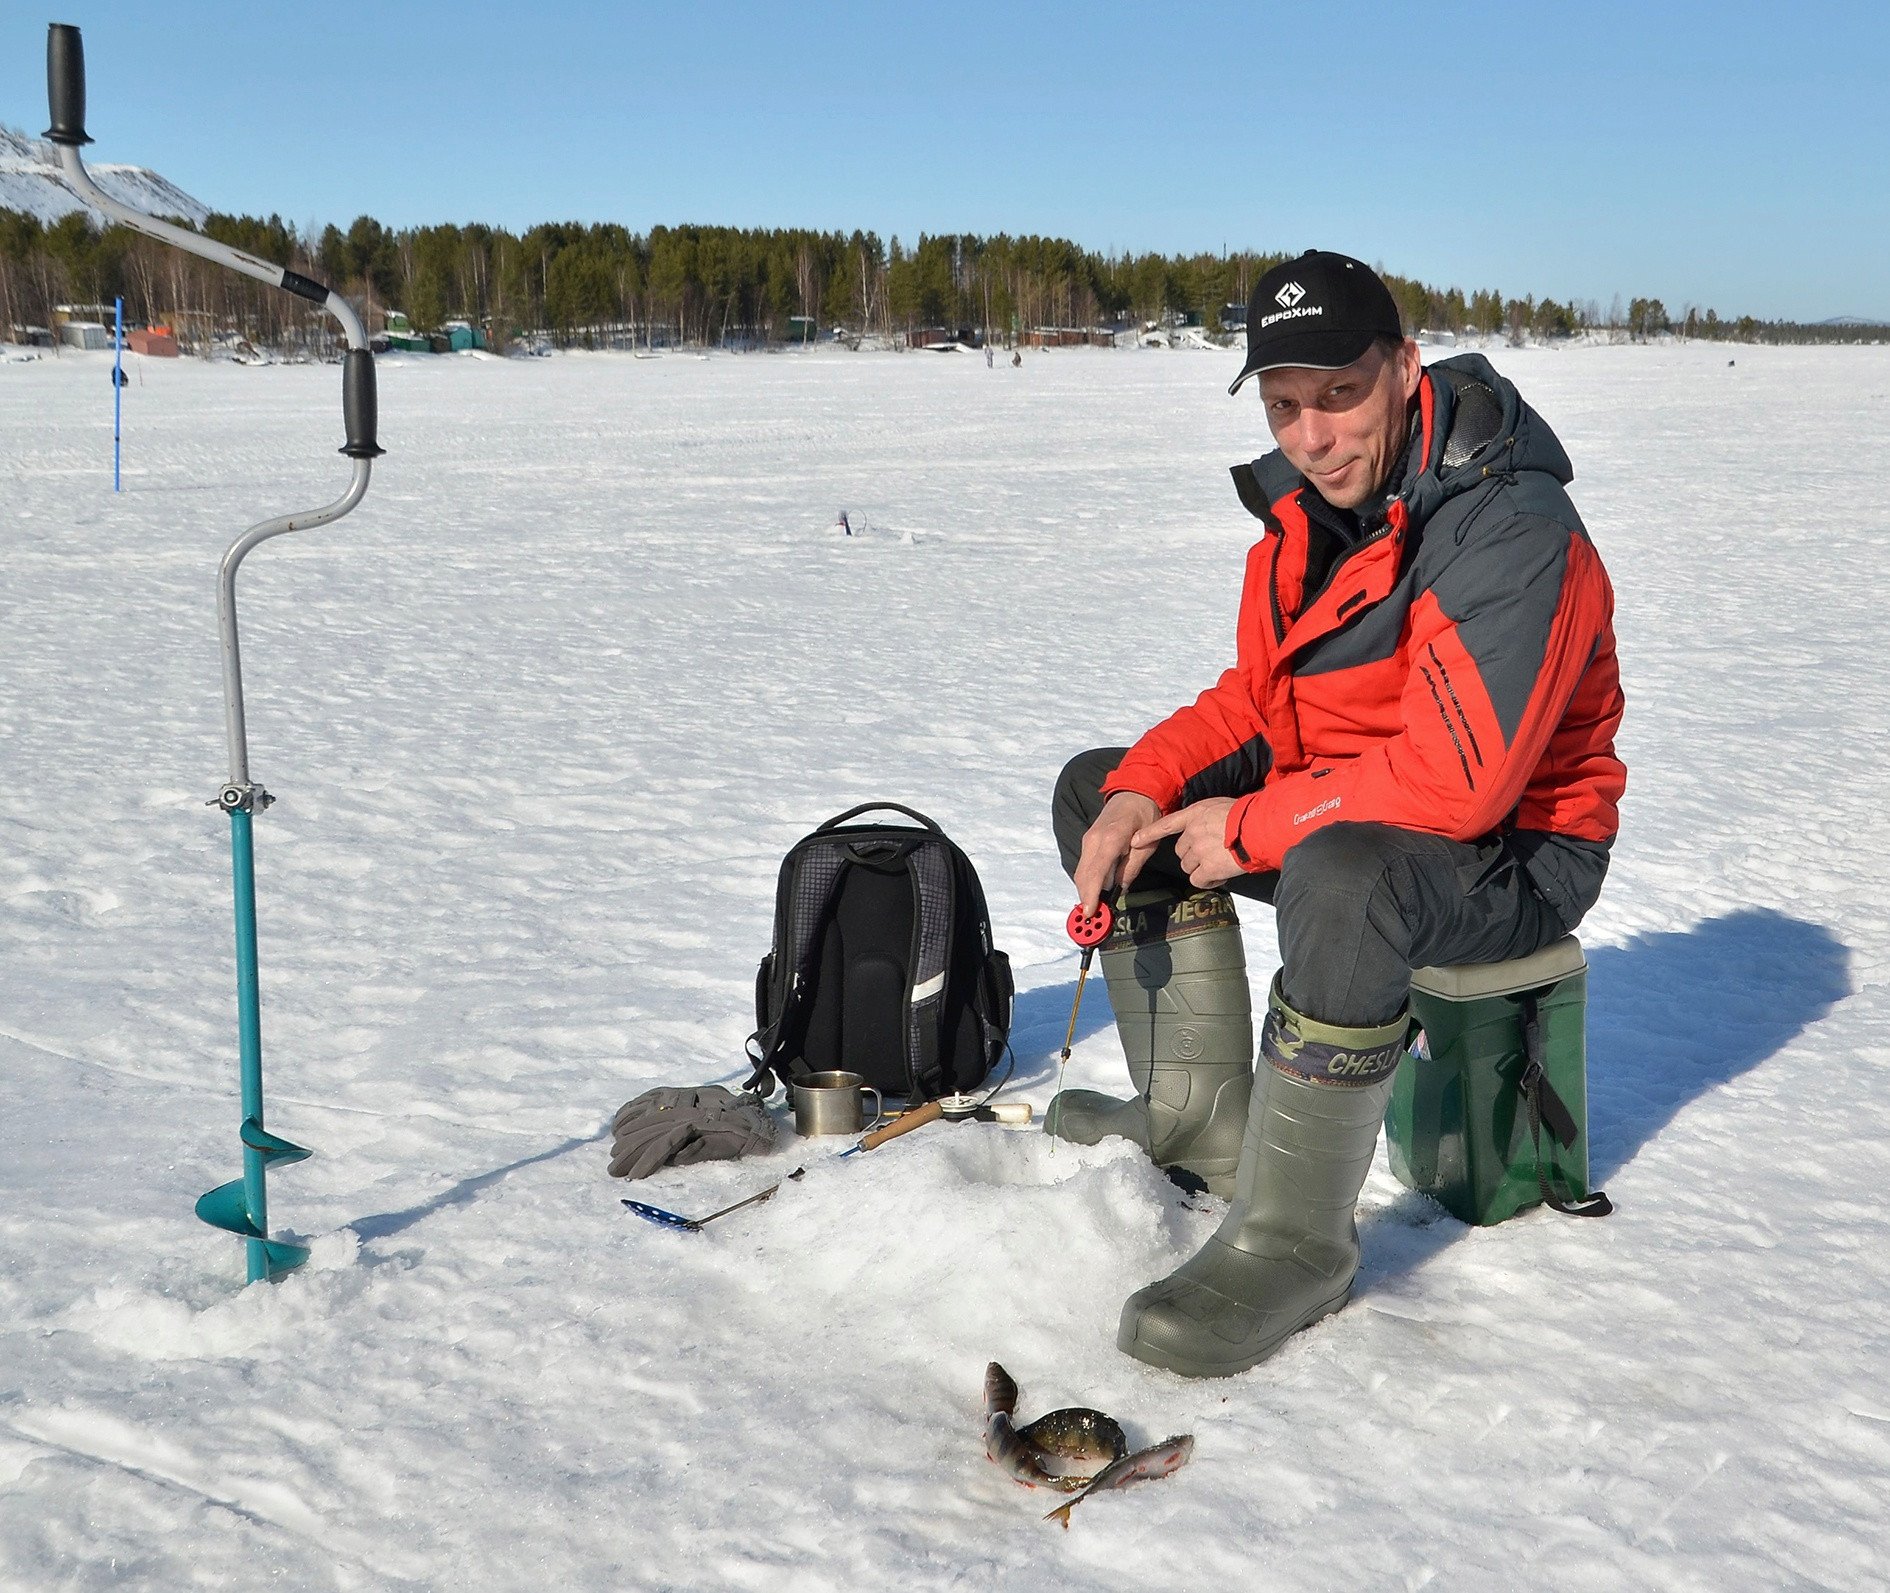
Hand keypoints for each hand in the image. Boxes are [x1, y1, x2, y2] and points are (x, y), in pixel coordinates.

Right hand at [1073, 791, 1160, 911]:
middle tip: (1094, 919)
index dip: (1091, 896)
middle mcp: (1093, 841)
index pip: (1095, 874)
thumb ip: (1132, 867)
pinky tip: (1096, 892)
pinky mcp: (1089, 841)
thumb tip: (1120, 887)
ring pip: (1082, 872)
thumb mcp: (1147, 844)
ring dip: (1086, 891)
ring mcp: (1088, 840)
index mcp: (1109, 841)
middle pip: (1083, 877)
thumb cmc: (1145, 815)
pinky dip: (1088, 881)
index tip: (1090, 913)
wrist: (1134, 791)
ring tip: (1096, 909)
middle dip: (1086, 898)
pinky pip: (1085, 865)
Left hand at [1133, 798, 1241, 888]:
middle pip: (1181, 851)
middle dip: (1193, 855)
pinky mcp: (1208, 868)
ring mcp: (1198, 850)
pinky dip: (1209, 881)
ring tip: (1221, 862)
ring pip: (1188, 867)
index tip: (1135, 841)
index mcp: (1195, 814)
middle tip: (1213, 853)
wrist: (1258, 828)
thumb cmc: (1247, 816)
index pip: (1166, 825)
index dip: (1149, 834)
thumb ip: (1206, 817)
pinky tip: (1221, 874)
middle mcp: (1192, 832)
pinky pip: (1199, 880)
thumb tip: (1208, 828)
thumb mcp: (1220, 806)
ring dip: (1201, 868)